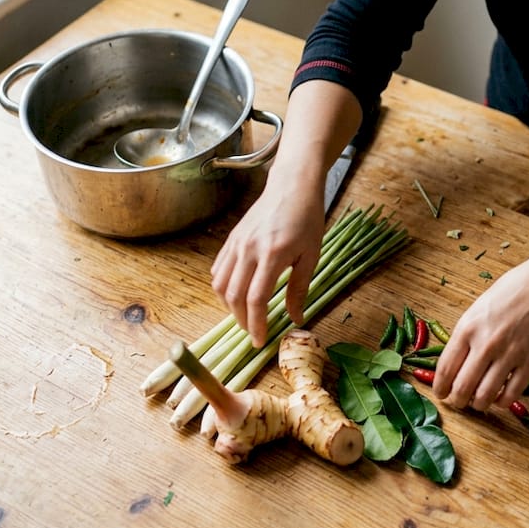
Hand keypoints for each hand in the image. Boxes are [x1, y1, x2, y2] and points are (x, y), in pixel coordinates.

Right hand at [210, 178, 324, 346]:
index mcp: (272, 255)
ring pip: (220, 284)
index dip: (256, 324)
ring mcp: (236, 243)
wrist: (292, 186)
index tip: (260, 341)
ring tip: (245, 316)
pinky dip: (223, 287)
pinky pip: (218, 270)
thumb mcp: (310, 255)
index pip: (256, 299)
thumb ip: (299, 288)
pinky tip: (235, 295)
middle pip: (234, 295)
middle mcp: (248, 249)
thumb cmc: (307, 219)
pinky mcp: (231, 239)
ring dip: (229, 306)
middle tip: (253, 332)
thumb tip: (295, 318)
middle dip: (242, 320)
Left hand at [431, 257, 528, 411]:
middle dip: (457, 401)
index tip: (441, 394)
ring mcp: (509, 355)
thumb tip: (454, 365)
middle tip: (459, 402)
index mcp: (467, 328)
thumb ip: (465, 337)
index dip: (440, 388)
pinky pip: (511, 394)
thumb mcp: (477, 309)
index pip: (445, 369)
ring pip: (485, 396)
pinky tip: (500, 398)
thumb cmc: (510, 293)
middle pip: (462, 388)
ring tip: (479, 402)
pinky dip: (502, 402)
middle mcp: (485, 344)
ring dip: (478, 405)